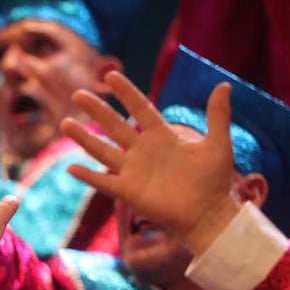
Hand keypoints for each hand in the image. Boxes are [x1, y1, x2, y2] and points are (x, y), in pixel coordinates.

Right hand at [60, 72, 240, 254]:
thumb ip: (217, 115)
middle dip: (97, 110)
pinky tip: (71, 167)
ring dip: (84, 138)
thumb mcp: (218, 143)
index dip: (126, 92)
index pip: (140, 108)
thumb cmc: (214, 181)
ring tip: (65, 123)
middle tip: (78, 94)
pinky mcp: (128, 191)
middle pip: (114, 125)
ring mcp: (132, 171)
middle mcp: (142, 151)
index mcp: (162, 136)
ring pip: (102, 150)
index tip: (110, 75)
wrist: (208, 214)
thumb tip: (224, 85)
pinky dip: (87, 176)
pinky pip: (103, 182)